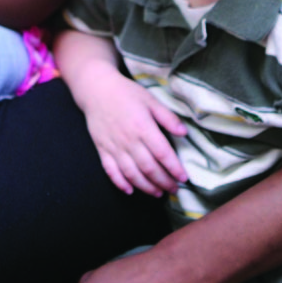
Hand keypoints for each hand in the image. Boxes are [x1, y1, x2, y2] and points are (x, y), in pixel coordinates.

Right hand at [81, 69, 187, 196]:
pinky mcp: (102, 149)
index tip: (184, 178)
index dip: (174, 168)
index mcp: (143, 127)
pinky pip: (111, 171)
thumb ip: (167, 117)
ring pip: (132, 174)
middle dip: (164, 181)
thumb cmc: (126, 93)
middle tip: (174, 189)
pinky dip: (120, 183)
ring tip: (158, 193)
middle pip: (149, 168)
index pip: (162, 153)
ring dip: (146, 187)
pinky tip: (130, 190)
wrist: (96, 89)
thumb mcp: (150, 100)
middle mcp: (128, 140)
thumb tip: (184, 132)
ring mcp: (114, 146)